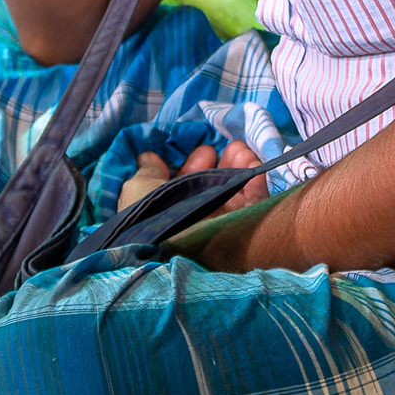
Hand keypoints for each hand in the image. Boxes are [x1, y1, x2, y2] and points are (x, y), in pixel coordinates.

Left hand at [116, 138, 272, 219]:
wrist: (174, 246)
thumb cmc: (150, 216)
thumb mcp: (139, 189)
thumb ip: (148, 171)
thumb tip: (147, 157)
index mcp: (175, 213)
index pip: (189, 188)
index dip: (195, 167)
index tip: (205, 152)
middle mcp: (200, 221)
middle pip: (216, 188)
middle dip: (223, 164)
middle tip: (229, 148)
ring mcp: (224, 227)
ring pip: (237, 192)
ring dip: (240, 167)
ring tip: (241, 151)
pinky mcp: (245, 229)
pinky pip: (254, 201)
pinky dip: (255, 181)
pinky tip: (251, 164)